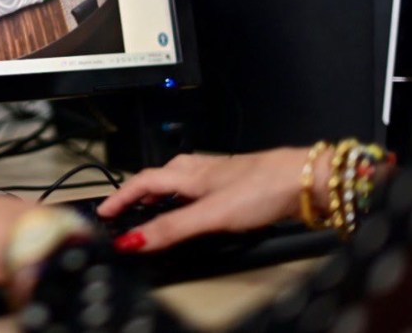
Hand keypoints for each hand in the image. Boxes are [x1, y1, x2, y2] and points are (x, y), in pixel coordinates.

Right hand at [97, 148, 327, 251]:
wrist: (306, 180)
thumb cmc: (263, 187)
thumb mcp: (210, 214)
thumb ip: (172, 228)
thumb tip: (135, 240)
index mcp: (188, 173)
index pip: (142, 182)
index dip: (121, 197)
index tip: (104, 211)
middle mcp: (201, 171)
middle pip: (159, 177)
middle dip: (138, 192)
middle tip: (124, 210)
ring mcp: (220, 176)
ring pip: (181, 181)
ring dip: (163, 193)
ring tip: (155, 207)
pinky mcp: (238, 186)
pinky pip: (200, 189)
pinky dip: (187, 198)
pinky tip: (199, 207)